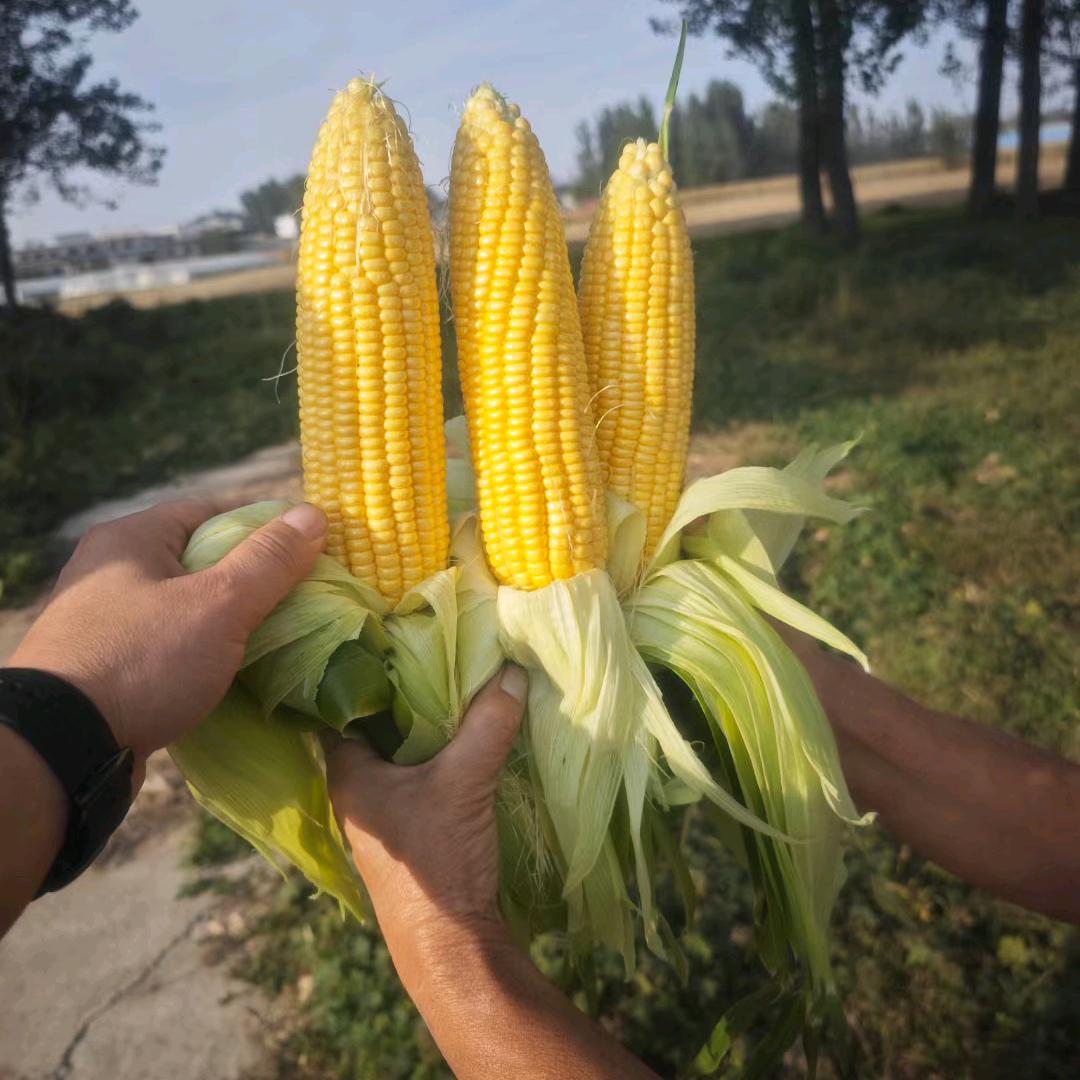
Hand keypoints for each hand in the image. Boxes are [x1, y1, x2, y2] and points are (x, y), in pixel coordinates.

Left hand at [8, 499, 327, 779]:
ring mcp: (106, 622)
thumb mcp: (219, 603)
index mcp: (131, 538)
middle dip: (253, 577)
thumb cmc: (143, 660)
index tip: (309, 546)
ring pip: (187, 607)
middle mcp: (111, 572)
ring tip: (281, 635)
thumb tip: (314, 514)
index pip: (211, 510)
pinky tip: (237, 672)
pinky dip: (205, 653)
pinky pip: (171, 647)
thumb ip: (269, 560)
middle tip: (304, 594)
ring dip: (230, 620)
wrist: (61, 749)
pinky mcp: (108, 669)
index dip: (264, 524)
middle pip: (200, 560)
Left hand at [327, 664, 526, 967]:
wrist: (451, 948)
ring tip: (458, 683)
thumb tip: (512, 671)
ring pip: (401, 754)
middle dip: (407, 694)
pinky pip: (421, 776)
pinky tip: (469, 736)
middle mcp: (357, 792)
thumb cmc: (436, 862)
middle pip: (378, 726)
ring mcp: (384, 815)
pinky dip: (439, 754)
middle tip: (436, 651)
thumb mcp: (463, 783)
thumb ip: (486, 726)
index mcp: (348, 774)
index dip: (367, 670)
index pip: (343, 704)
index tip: (396, 637)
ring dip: (426, 727)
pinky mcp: (411, 832)